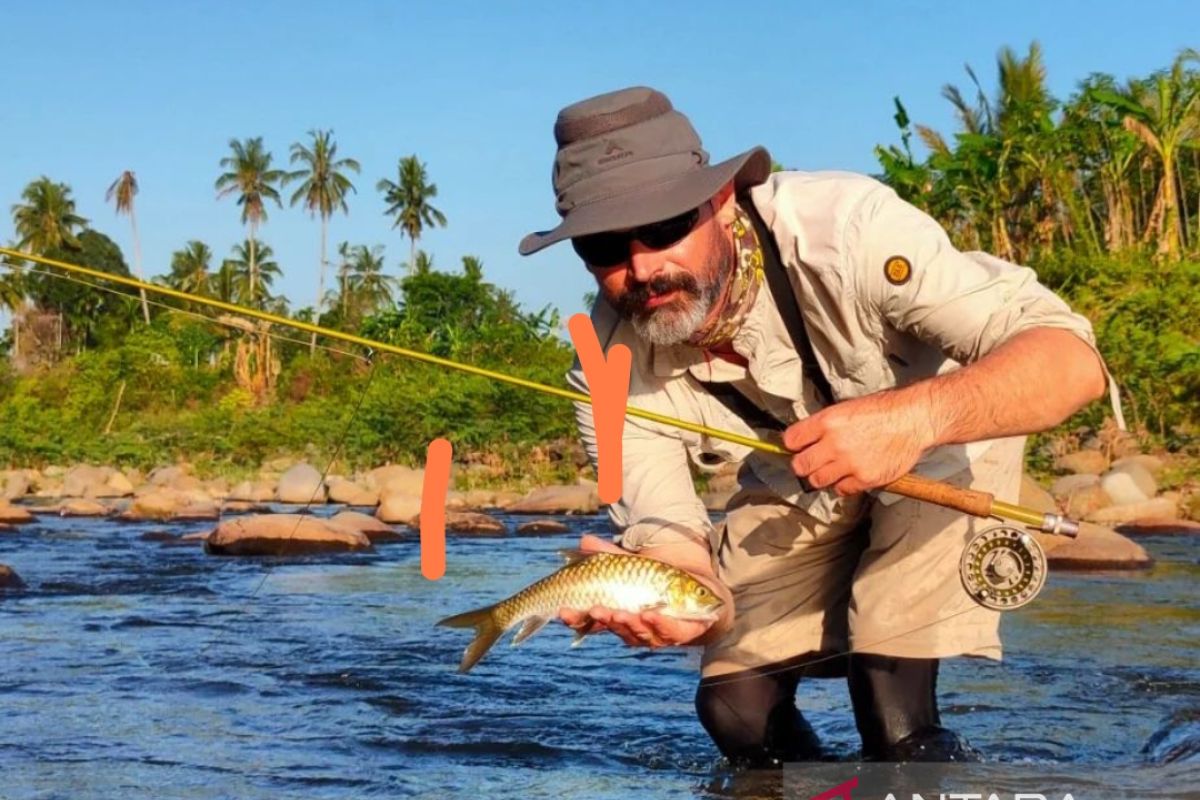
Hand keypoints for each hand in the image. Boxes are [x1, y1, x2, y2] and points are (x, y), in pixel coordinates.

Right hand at [557, 534, 731, 648]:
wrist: (695, 592)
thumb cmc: (658, 579)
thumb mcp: (631, 564)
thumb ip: (609, 554)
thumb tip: (583, 539)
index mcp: (612, 613)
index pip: (586, 620)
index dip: (573, 618)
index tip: (561, 609)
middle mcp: (628, 627)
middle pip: (610, 628)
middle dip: (602, 621)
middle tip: (594, 610)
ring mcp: (651, 633)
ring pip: (635, 633)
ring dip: (626, 624)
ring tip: (619, 613)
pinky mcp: (677, 633)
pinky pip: (666, 632)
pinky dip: (658, 625)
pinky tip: (650, 614)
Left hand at [783, 388, 936, 495]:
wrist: (913, 419)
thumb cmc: (882, 410)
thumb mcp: (846, 408)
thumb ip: (824, 425)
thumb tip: (805, 438)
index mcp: (827, 421)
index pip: (791, 440)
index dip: (792, 445)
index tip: (798, 447)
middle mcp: (834, 443)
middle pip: (800, 465)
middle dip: (803, 464)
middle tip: (812, 462)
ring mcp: (849, 463)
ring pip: (817, 481)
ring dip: (822, 476)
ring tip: (834, 468)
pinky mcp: (865, 478)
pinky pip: (841, 490)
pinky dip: (844, 485)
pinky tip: (852, 474)